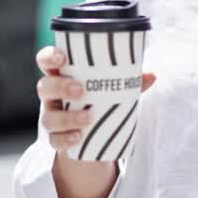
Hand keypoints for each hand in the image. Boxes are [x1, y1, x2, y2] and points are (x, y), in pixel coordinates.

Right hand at [35, 46, 155, 154]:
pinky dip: (65, 139)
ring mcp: (52, 117)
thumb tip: (152, 74)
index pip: (46, 61)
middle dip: (59, 87)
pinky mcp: (56, 138)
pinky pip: (54, 140)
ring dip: (67, 117)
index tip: (62, 58)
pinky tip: (78, 138)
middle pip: (44, 87)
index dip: (48, 57)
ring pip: (48, 117)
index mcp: (63, 75)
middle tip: (80, 90)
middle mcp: (52, 96)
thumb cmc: (100, 99)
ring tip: (88, 118)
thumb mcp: (113, 88)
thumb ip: (130, 81)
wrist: (94, 135)